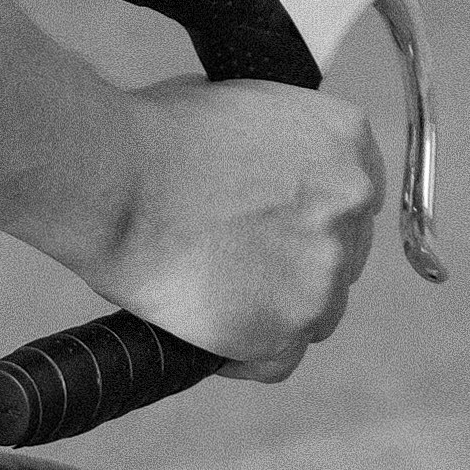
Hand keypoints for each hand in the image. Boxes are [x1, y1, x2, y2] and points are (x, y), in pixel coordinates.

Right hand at [88, 79, 382, 378]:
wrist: (115, 179)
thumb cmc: (152, 138)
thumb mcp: (238, 108)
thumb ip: (275, 147)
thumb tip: (265, 175)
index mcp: (345, 139)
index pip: (354, 198)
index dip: (310, 219)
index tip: (276, 230)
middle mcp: (351, 201)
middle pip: (341, 257)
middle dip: (294, 265)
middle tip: (234, 264)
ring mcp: (327, 268)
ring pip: (316, 313)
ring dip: (273, 312)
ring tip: (209, 299)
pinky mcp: (289, 325)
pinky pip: (278, 361)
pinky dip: (243, 356)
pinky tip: (207, 338)